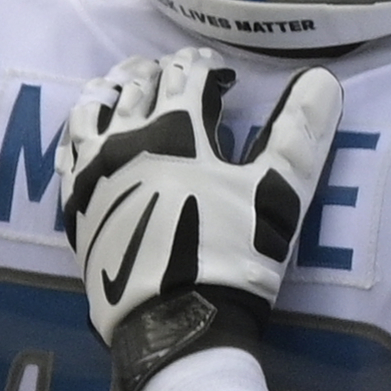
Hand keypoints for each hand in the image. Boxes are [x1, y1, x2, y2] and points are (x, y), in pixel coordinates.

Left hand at [55, 49, 340, 390]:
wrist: (174, 324)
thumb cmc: (232, 256)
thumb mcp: (279, 193)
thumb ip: (300, 132)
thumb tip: (322, 78)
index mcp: (179, 129)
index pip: (188, 74)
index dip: (206, 66)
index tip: (219, 75)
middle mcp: (129, 138)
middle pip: (140, 84)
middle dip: (162, 71)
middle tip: (177, 74)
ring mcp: (94, 170)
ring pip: (96, 106)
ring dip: (116, 87)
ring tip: (128, 84)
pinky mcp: (75, 202)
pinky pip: (68, 148)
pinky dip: (80, 124)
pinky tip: (89, 127)